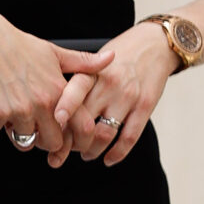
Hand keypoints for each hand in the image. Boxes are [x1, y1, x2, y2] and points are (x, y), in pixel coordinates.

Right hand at [0, 10, 110, 162]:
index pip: (81, 129)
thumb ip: (83, 62)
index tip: (67, 142)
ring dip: (16, 132)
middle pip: (52, 144)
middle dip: (43, 141)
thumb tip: (111, 58)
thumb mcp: (54, 52)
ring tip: (12, 112)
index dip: (76, 141)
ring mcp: (19, 109)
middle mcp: (42, 103)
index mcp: (59, 91)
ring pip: (23, 141)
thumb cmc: (18, 45)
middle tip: (34, 128)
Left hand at [51, 21, 176, 164]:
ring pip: (104, 134)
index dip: (63, 109)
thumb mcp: (93, 62)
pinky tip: (108, 159)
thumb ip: (75, 84)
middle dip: (69, 142)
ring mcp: (128, 97)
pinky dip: (117, 153)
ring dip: (91, 150)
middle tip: (61, 151)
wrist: (154, 45)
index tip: (53, 125)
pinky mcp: (145, 107)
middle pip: (85, 120)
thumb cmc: (118, 56)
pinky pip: (129, 137)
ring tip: (85, 154)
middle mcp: (109, 84)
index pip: (74, 91)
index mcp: (92, 72)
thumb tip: (49, 110)